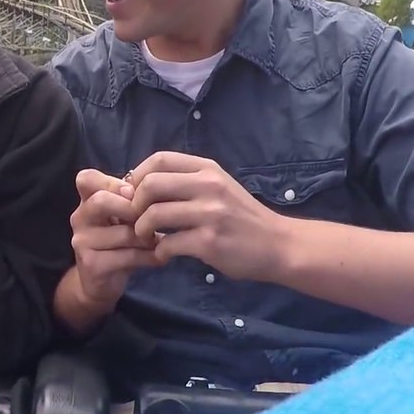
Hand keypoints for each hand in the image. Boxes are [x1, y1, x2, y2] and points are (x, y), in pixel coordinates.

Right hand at [70, 169, 161, 305]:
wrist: (98, 283)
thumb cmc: (116, 242)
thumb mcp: (120, 218)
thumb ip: (130, 202)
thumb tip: (154, 193)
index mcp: (86, 201)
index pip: (86, 178)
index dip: (113, 182)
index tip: (133, 193)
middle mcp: (79, 218)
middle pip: (101, 201)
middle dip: (133, 209)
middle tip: (151, 220)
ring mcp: (82, 242)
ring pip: (124, 233)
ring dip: (148, 238)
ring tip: (160, 241)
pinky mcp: (92, 265)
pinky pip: (129, 256)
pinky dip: (149, 256)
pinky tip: (160, 258)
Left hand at [128, 152, 288, 281]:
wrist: (279, 245)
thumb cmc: (243, 216)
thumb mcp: (219, 186)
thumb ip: (187, 182)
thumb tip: (141, 184)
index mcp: (208, 169)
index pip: (159, 159)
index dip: (137, 175)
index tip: (135, 194)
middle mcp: (208, 186)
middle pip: (150, 184)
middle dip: (135, 204)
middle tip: (136, 219)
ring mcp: (209, 214)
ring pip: (154, 214)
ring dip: (142, 229)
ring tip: (147, 238)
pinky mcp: (209, 242)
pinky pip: (168, 243)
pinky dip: (159, 251)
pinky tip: (164, 255)